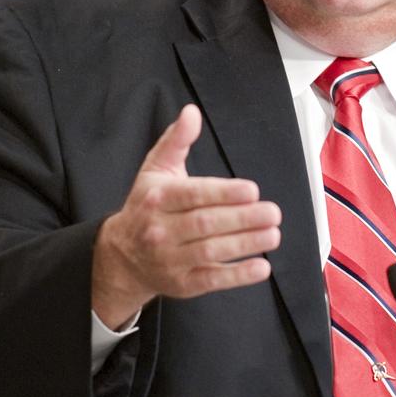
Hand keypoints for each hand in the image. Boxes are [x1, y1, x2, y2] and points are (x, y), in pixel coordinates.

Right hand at [91, 104, 281, 328]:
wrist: (122, 255)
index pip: (192, 195)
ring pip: (211, 252)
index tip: (252, 190)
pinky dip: (238, 276)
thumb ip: (176, 140)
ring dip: (246, 244)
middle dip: (242, 219)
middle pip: (205, 224)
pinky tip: (262, 266)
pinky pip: (212, 280)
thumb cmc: (146, 206)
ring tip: (273, 234)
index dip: (223, 193)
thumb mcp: (155, 169)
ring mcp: (171, 260)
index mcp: (157, 198)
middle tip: (273, 212)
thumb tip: (191, 113)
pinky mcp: (182, 283)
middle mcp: (161, 230)